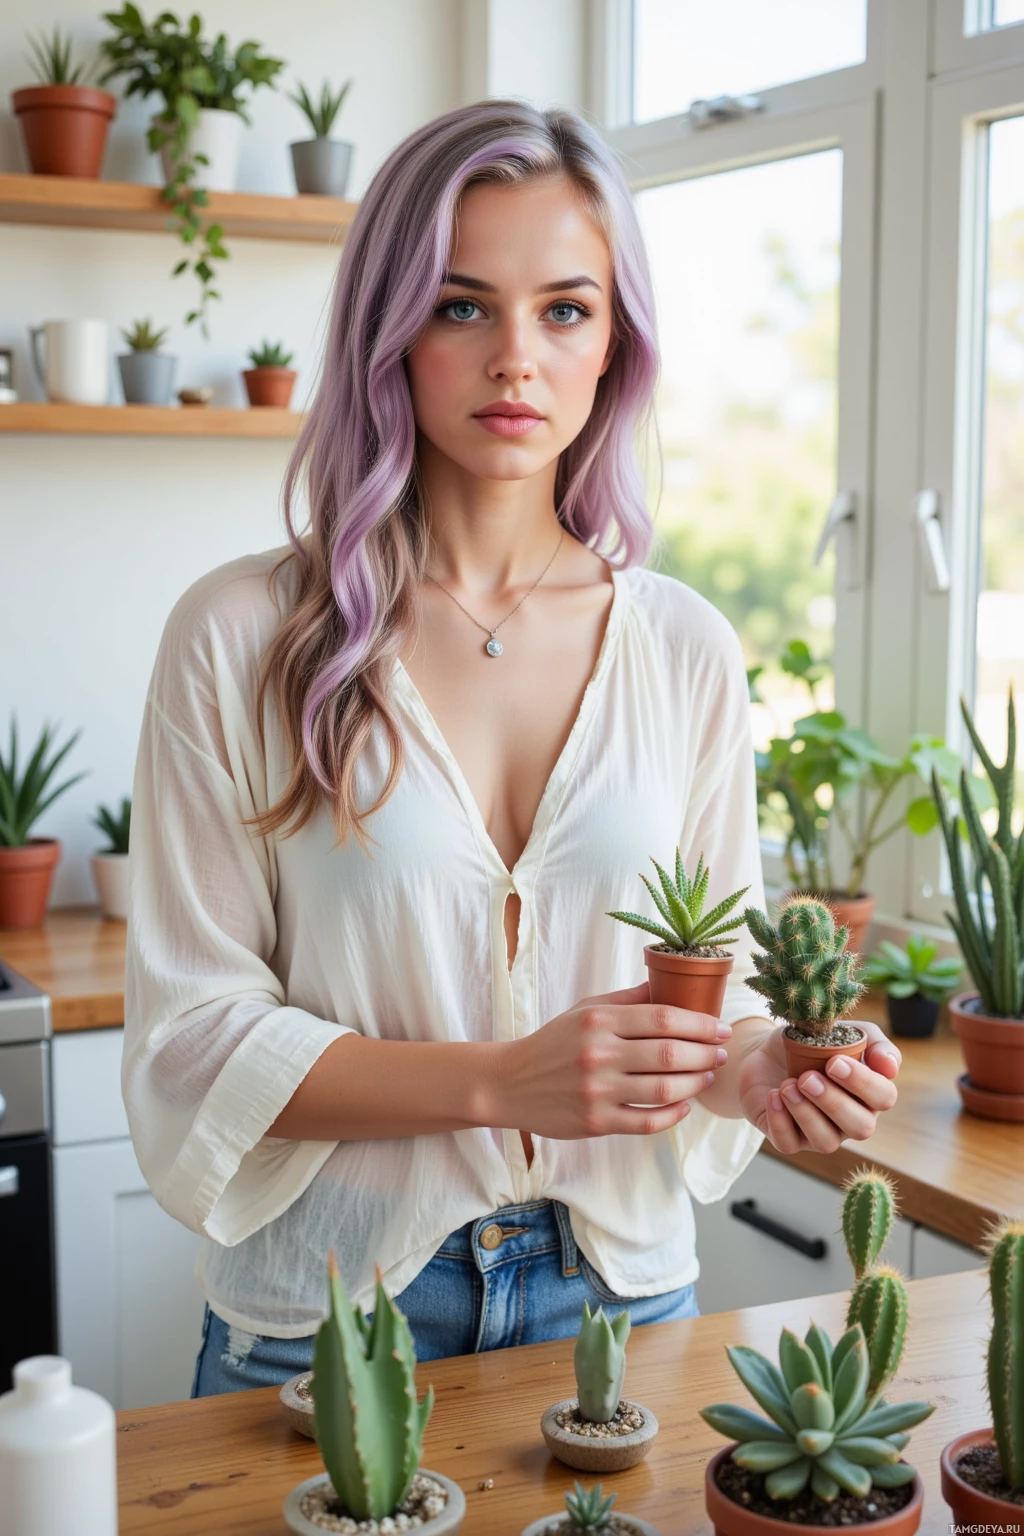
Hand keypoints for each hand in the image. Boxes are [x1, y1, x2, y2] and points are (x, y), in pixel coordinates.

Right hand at [499, 980, 729, 1139]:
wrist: (510, 1083)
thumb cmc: (552, 1043)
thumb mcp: (585, 1010)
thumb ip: (627, 1000)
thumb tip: (668, 984)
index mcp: (599, 1021)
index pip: (663, 1018)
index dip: (700, 1023)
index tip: (720, 1027)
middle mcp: (599, 1054)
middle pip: (670, 1054)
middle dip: (706, 1053)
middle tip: (721, 1052)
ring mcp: (598, 1091)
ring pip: (665, 1089)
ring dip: (696, 1082)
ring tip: (707, 1074)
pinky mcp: (596, 1122)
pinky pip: (648, 1121)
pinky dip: (674, 1114)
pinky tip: (684, 1104)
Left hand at [738, 1021, 900, 1153]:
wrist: (765, 1052)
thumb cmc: (811, 1044)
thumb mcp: (843, 1033)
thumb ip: (874, 1043)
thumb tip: (890, 1067)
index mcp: (868, 1094)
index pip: (884, 1098)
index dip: (863, 1083)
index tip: (833, 1062)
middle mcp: (849, 1120)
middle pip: (861, 1128)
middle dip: (834, 1102)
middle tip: (807, 1078)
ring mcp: (820, 1133)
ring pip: (827, 1143)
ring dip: (807, 1113)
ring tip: (787, 1086)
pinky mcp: (789, 1139)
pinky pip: (789, 1144)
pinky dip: (780, 1122)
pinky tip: (773, 1096)